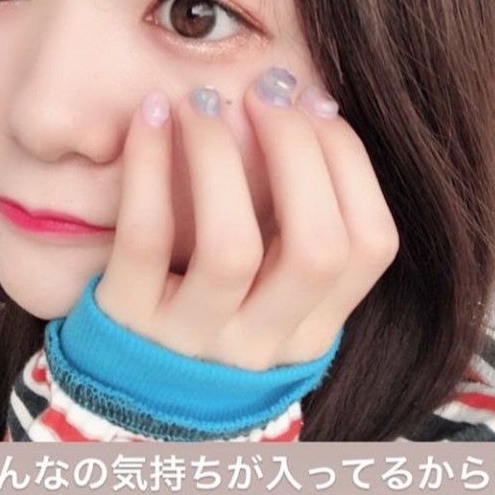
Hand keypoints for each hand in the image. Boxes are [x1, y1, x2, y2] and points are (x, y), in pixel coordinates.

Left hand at [94, 68, 398, 371]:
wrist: (124, 402)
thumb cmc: (209, 314)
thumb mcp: (268, 292)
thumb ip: (296, 222)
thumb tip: (309, 104)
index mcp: (312, 331)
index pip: (370, 246)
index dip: (351, 162)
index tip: (316, 102)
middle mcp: (263, 343)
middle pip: (316, 246)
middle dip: (298, 151)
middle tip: (265, 91)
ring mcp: (194, 340)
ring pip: (231, 249)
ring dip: (221, 157)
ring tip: (202, 102)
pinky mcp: (128, 322)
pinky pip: (146, 242)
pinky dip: (149, 169)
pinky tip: (148, 117)